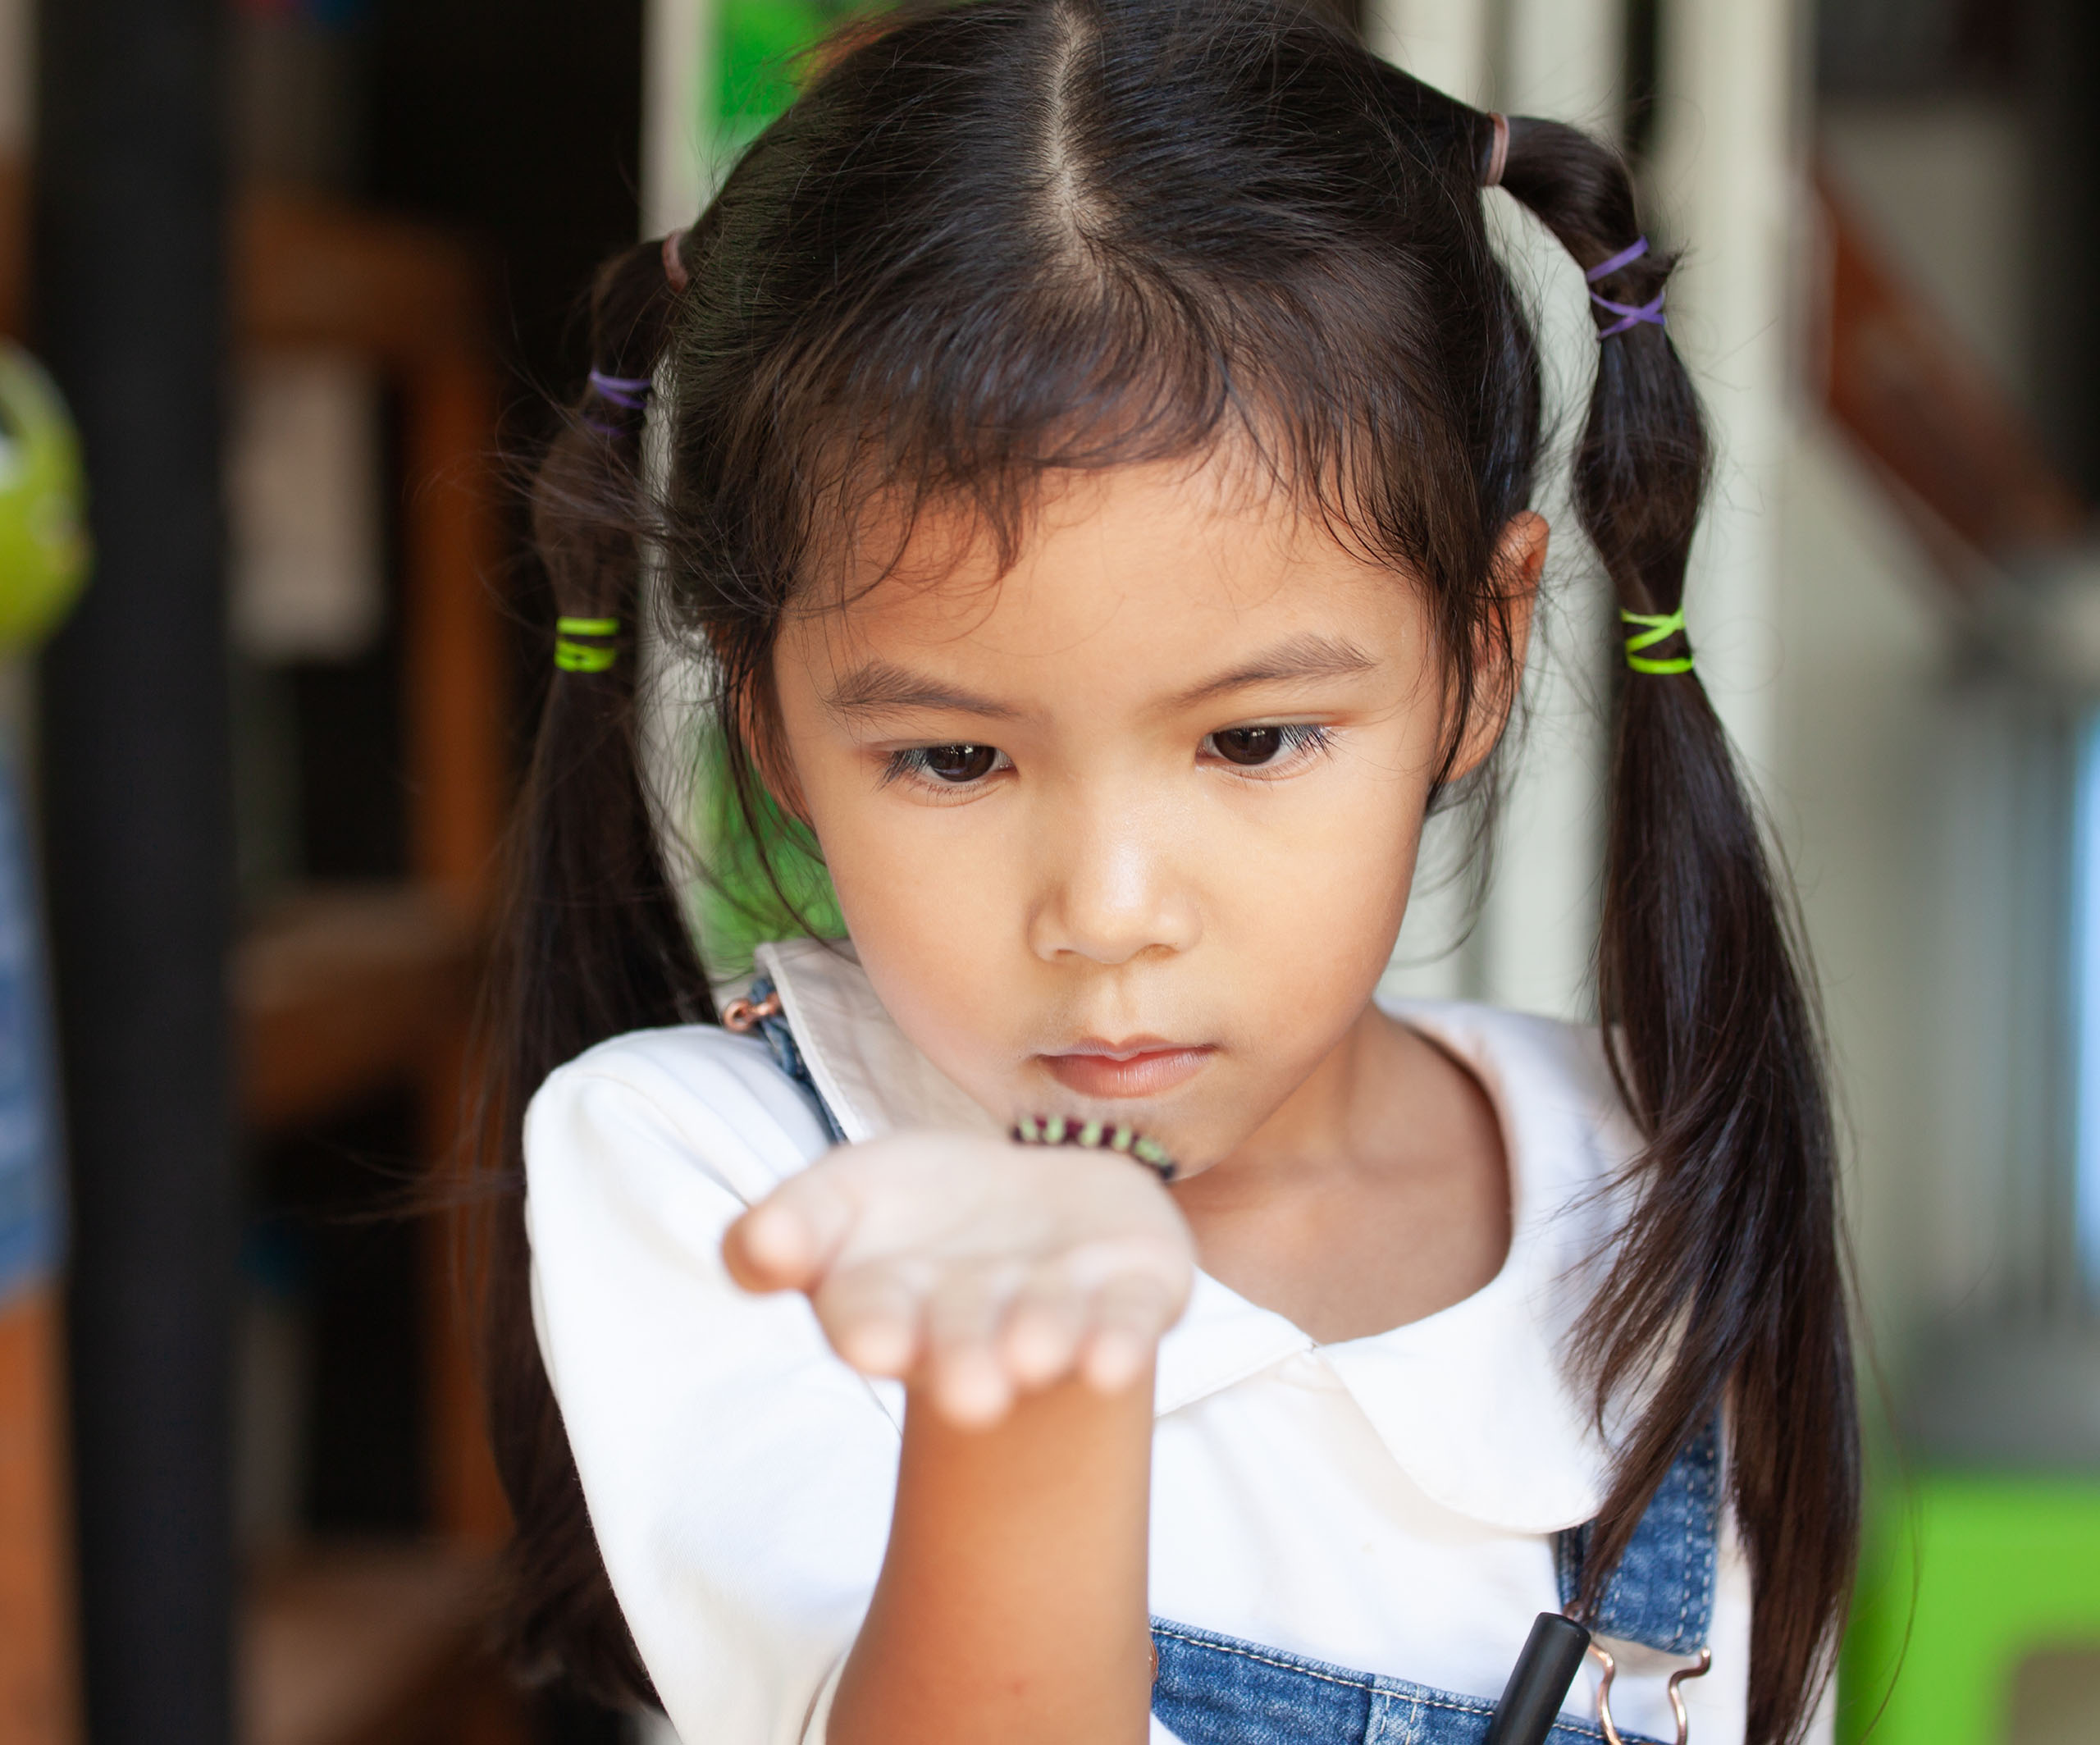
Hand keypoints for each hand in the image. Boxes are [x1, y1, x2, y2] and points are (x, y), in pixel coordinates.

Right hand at [724, 1131, 1194, 1426]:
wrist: (1035, 1210)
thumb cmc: (917, 1212)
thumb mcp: (837, 1196)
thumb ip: (789, 1224)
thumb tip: (763, 1247)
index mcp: (891, 1304)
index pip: (870, 1317)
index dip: (871, 1327)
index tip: (872, 1342)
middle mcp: (975, 1322)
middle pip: (963, 1340)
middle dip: (966, 1361)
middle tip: (974, 1395)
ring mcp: (1057, 1307)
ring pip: (1048, 1329)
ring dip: (1044, 1341)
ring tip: (1037, 1355)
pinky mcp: (1132, 1292)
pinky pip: (1129, 1320)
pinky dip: (1122, 1339)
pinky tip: (1115, 1363)